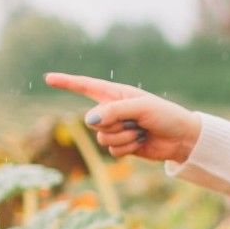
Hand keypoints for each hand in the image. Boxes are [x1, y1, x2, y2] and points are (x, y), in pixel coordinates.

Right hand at [43, 73, 203, 162]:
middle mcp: (112, 110)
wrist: (181, 138)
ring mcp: (116, 129)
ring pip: (102, 138)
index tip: (48, 78)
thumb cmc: (165, 116)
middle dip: (114, 124)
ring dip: (124, 138)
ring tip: (141, 132)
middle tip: (136, 122)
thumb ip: (115, 111)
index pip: (86, 86)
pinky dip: (127, 149)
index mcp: (116, 94)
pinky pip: (112, 150)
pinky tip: (141, 143)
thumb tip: (90, 121)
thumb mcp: (141, 108)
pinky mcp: (121, 145)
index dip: (66, 82)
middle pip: (93, 120)